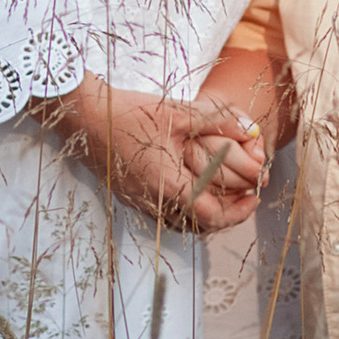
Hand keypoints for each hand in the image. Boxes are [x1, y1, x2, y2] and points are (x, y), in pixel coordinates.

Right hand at [40, 76, 264, 229]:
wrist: (84, 116)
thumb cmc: (128, 113)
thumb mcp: (178, 113)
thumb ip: (218, 122)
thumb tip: (251, 130)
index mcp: (168, 185)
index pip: (211, 216)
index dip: (237, 212)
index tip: (253, 197)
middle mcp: (154, 201)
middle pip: (199, 225)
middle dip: (226, 213)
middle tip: (244, 196)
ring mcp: (140, 201)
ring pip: (182, 222)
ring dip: (205, 213)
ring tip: (223, 194)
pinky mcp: (131, 195)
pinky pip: (165, 214)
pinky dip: (186, 208)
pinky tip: (193, 187)